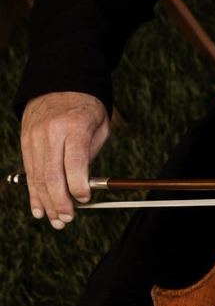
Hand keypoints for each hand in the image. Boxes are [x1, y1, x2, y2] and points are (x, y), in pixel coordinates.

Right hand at [19, 92, 109, 228]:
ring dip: (46, 202)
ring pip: (38, 176)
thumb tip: (82, 186)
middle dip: (60, 200)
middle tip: (67, 219)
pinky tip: (38, 209)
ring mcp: (34, 137)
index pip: (74, 162)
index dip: (78, 185)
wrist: (59, 84)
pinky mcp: (25, 141)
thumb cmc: (87, 109)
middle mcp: (50, 133)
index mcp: (74, 127)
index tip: (85, 199)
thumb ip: (90, 155)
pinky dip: (34, 192)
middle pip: (52, 174)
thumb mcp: (99, 127)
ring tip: (55, 221)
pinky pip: (29, 171)